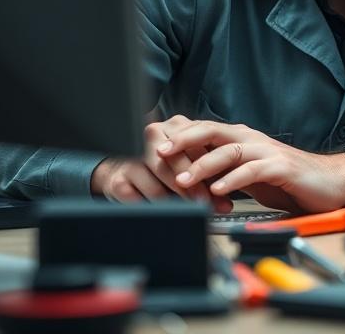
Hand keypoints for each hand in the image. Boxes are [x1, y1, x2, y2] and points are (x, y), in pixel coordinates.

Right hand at [90, 119, 232, 211]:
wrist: (126, 168)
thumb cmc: (167, 164)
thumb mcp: (189, 159)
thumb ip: (206, 170)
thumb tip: (226, 198)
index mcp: (173, 127)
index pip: (191, 147)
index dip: (207, 171)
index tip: (221, 192)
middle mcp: (150, 137)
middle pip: (171, 164)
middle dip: (191, 189)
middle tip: (205, 205)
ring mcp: (131, 158)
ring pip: (155, 184)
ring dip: (174, 203)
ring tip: (189, 214)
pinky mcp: (118, 180)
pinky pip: (138, 199)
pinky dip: (154, 209)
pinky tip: (165, 216)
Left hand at [157, 119, 344, 213]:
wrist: (329, 182)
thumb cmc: (286, 179)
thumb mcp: (247, 173)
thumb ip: (223, 168)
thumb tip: (188, 171)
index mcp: (241, 138)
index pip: (204, 130)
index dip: (178, 136)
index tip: (153, 146)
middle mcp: (251, 139)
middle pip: (211, 131)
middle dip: (182, 140)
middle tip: (159, 153)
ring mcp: (267, 150)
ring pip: (228, 150)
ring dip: (202, 165)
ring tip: (182, 178)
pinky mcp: (281, 166)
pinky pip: (253, 170)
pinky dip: (233, 179)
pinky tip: (218, 189)